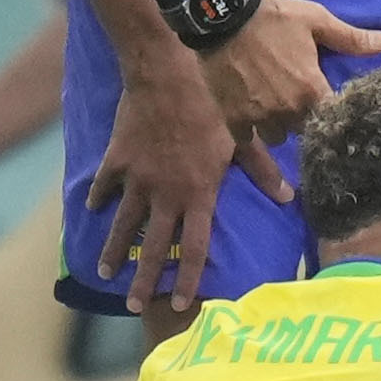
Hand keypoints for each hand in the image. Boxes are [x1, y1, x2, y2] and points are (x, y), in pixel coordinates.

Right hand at [85, 45, 243, 309]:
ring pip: (122, 225)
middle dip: (145, 280)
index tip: (180, 303)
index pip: (196, 247)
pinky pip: (105, 186)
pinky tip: (92, 210)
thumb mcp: (243, 138)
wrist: (166, 73)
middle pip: (154, 248)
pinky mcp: (117, 160)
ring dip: (113, 251)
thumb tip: (288, 196)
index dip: (190, 278)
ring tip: (104, 272)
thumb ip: (262, 170)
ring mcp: (137, 179)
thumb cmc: (212, 103)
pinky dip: (98, 199)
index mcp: (199, 193)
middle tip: (135, 307)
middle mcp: (165, 194)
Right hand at [192, 0, 380, 155]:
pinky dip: (252, 133)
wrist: (222, 18)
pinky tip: (254, 123)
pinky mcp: (233, 119)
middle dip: (307, 120)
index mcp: (311, 89)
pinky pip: (248, 141)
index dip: (335, 115)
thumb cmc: (274, 18)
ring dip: (281, 127)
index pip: (333, 118)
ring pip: (278, 137)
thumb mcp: (316, 20)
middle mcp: (287, 111)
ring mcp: (259, 118)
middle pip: (305, 130)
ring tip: (278, 111)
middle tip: (303, 105)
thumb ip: (350, 38)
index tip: (335, 111)